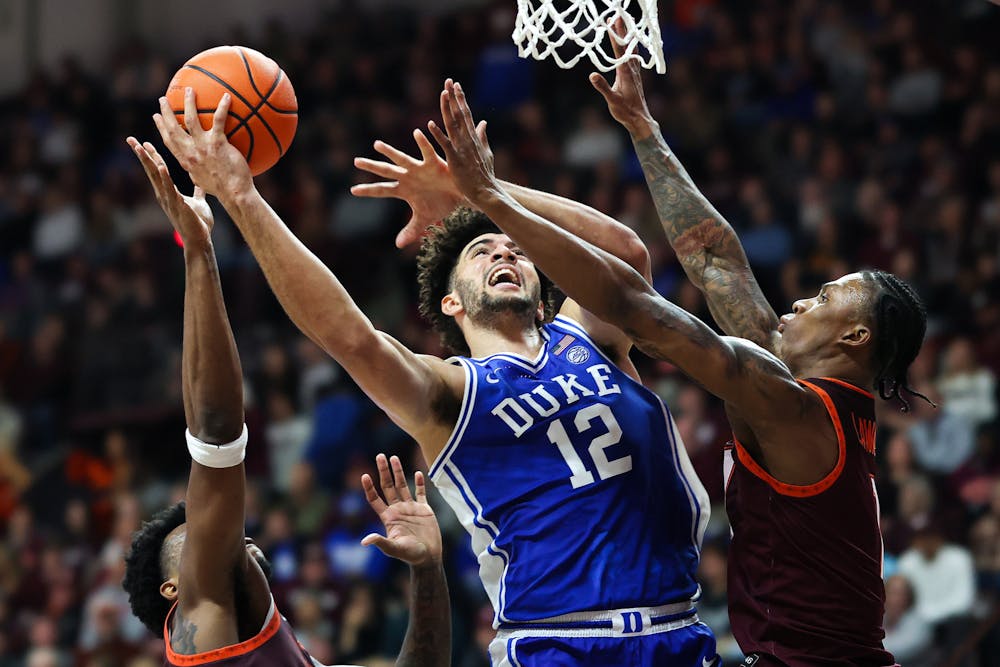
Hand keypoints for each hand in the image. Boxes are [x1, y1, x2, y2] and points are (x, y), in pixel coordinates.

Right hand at [126, 137, 213, 247]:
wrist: (200, 240)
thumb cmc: (198, 222)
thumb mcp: (198, 202)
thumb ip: (197, 191)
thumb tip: (200, 181)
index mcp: (168, 191)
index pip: (157, 169)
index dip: (151, 155)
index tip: (143, 142)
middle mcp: (165, 194)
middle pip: (151, 170)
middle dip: (141, 154)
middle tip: (131, 139)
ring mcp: (169, 200)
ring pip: (156, 177)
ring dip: (149, 161)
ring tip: (141, 147)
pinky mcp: (178, 206)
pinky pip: (170, 189)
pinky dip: (165, 178)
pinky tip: (161, 166)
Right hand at [152, 88, 253, 201]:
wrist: (234, 194)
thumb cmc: (224, 190)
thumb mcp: (204, 181)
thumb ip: (199, 172)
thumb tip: (200, 169)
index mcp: (186, 161)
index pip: (169, 141)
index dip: (161, 128)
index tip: (156, 117)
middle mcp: (190, 152)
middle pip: (173, 128)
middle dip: (166, 112)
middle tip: (163, 99)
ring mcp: (203, 147)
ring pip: (190, 119)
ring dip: (189, 103)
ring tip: (189, 90)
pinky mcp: (217, 144)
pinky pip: (219, 120)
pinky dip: (222, 107)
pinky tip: (227, 97)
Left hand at [352, 129, 470, 247]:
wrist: (461, 197)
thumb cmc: (441, 204)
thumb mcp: (424, 219)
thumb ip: (410, 230)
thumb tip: (398, 245)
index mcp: (404, 190)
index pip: (382, 190)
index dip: (368, 190)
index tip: (352, 190)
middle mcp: (409, 177)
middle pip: (387, 172)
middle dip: (372, 167)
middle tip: (355, 161)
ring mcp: (420, 169)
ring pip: (402, 160)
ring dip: (390, 153)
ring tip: (377, 145)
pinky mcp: (434, 164)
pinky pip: (427, 152)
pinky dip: (423, 143)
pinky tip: (417, 132)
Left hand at [361, 454, 441, 567]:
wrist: (428, 557)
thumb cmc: (410, 555)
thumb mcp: (393, 548)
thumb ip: (381, 542)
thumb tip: (365, 541)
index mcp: (389, 517)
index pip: (375, 499)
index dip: (369, 488)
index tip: (364, 475)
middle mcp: (398, 510)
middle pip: (388, 486)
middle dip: (384, 471)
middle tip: (380, 455)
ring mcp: (411, 508)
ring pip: (402, 486)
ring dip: (398, 472)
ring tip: (394, 457)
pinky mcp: (424, 510)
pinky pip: (420, 493)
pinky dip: (419, 483)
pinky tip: (417, 472)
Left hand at [426, 80, 501, 208]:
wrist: (486, 191)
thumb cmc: (485, 175)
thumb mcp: (487, 153)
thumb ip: (483, 137)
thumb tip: (484, 122)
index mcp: (474, 137)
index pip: (466, 113)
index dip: (460, 99)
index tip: (456, 86)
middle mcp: (468, 139)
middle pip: (459, 114)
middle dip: (454, 97)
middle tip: (449, 81)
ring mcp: (461, 149)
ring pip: (452, 124)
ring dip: (447, 108)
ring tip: (443, 93)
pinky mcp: (454, 159)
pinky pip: (444, 144)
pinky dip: (437, 134)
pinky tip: (429, 124)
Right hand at [589, 19, 655, 136]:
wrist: (639, 119)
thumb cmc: (626, 111)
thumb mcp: (612, 100)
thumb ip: (603, 87)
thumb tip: (592, 75)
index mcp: (625, 72)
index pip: (619, 49)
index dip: (615, 35)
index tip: (611, 21)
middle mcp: (631, 69)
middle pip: (626, 45)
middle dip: (621, 30)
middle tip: (617, 16)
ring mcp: (635, 72)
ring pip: (631, 49)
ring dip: (626, 37)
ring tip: (624, 25)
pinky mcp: (635, 76)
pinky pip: (633, 57)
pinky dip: (631, 47)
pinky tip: (631, 45)